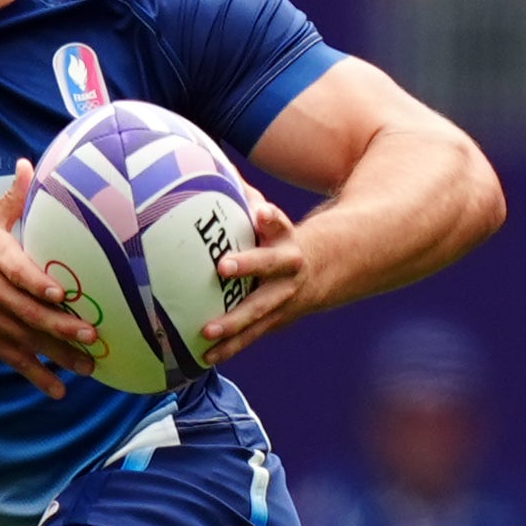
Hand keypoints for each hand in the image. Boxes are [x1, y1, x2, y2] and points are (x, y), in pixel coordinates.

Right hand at [0, 163, 97, 398]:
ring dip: (59, 355)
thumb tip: (29, 165)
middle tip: (92, 335)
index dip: (38, 285)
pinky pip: (16, 361)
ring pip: (29, 340)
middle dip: (62, 327)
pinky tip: (58, 390)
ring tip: (88, 367)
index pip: (19, 274)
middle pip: (31, 313)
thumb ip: (13, 200)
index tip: (60, 293)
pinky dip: (37, 376)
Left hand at [200, 189, 313, 365]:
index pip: (281, 226)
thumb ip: (245, 197)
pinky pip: (251, 336)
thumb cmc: (280, 240)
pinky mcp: (275, 322)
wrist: (321, 273)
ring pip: (259, 312)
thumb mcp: (270, 219)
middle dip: (248, 268)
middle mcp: (289, 272)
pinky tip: (204, 358)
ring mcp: (283, 300)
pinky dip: (229, 348)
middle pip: (269, 269)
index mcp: (287, 242)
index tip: (261, 212)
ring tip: (206, 332)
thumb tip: (213, 167)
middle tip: (223, 268)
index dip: (271, 219)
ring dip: (233, 323)